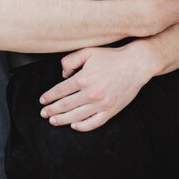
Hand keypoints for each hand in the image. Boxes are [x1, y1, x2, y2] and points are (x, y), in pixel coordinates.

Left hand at [39, 40, 157, 131]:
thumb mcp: (88, 52)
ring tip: (53, 121)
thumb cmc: (112, 57)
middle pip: (65, 105)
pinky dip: (82, 126)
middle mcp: (90, 93)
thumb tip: (63, 74)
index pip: (60, 91)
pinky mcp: (110, 111)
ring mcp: (101, 104)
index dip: (49, 96)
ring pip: (76, 116)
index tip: (42, 100)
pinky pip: (94, 123)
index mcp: (83, 78)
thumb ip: (71, 60)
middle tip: (43, 114)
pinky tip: (74, 125)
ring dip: (62, 120)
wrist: (135, 64)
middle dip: (52, 110)